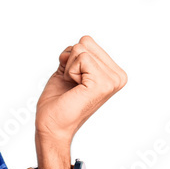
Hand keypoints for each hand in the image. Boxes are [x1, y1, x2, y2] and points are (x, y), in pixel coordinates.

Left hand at [33, 36, 127, 168]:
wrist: (52, 127)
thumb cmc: (58, 104)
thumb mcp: (68, 70)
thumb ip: (77, 54)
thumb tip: (81, 42)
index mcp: (113, 74)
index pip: (87, 42)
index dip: (71, 59)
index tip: (73, 80)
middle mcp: (117, 76)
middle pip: (85, 42)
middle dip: (70, 62)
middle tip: (71, 85)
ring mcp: (112, 80)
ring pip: (81, 48)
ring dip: (69, 68)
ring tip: (73, 88)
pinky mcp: (103, 83)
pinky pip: (81, 57)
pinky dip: (69, 72)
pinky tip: (74, 89)